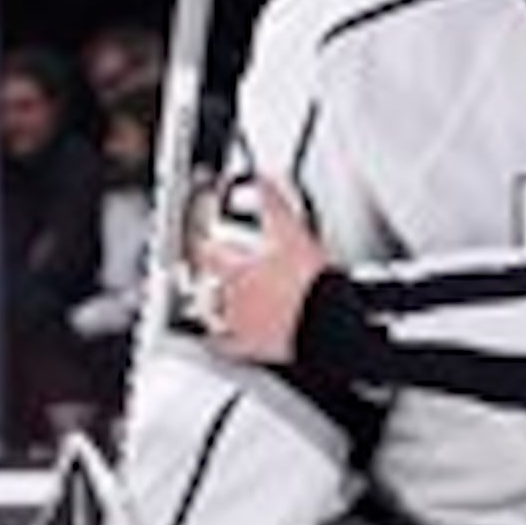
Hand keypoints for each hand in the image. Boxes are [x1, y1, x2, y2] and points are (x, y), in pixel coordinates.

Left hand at [198, 188, 329, 366]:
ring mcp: (239, 322)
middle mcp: (232, 294)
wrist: (324, 323)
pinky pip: (225, 345)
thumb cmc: (310, 283)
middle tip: (206, 267)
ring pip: (210, 311)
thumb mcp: (293, 232)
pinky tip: (218, 339)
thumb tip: (262, 178)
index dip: (201, 237)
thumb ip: (274, 201)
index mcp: (238, 266)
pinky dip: (219, 341)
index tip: (201, 232)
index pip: (206, 248)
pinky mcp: (251, 346)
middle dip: (205, 274)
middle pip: (205, 281)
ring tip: (210, 299)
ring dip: (208, 303)